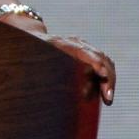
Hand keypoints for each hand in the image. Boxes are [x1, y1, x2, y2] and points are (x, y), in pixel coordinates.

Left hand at [0, 14, 115, 104]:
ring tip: (106, 99)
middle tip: (107, 99)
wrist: (32, 38)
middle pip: (100, 57)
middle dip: (107, 78)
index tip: (101, 74)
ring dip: (107, 81)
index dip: (94, 62)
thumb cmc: (30, 54)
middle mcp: (75, 42)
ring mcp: (83, 46)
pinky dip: (105, 79)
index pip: (82, 51)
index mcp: (60, 43)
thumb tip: (51, 92)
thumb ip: (42, 75)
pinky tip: (103, 94)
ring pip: (105, 61)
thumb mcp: (32, 62)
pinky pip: (102, 64)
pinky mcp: (88, 52)